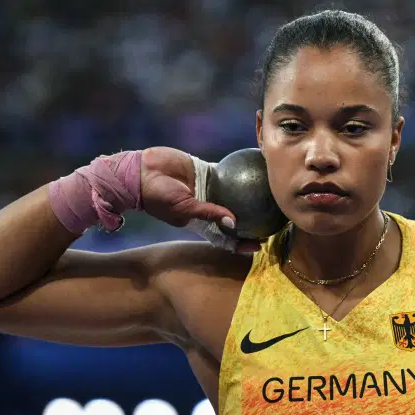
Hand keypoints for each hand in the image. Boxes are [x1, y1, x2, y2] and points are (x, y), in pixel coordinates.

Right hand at [140, 147, 259, 253]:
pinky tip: (256, 168)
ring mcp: (209, 190)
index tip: (259, 246)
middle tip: (273, 220)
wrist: (140, 171)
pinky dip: (240, 171)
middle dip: (253, 220)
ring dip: (251, 194)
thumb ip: (208, 213)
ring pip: (235, 194)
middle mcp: (207, 207)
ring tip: (271, 193)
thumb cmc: (156, 195)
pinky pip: (228, 173)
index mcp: (200, 222)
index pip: (225, 237)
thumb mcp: (183, 208)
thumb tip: (234, 224)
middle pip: (235, 216)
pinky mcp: (207, 172)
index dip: (241, 243)